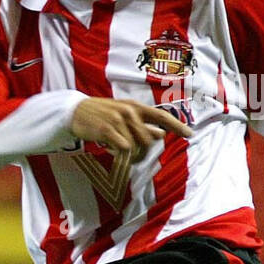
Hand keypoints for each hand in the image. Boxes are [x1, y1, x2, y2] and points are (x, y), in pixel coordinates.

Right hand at [71, 98, 192, 161]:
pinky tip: (110, 149)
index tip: (190, 135)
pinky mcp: (107, 130)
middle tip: (133, 156)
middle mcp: (129, 111)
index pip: (162, 116)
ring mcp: (118, 120)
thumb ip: (142, 124)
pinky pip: (123, 148)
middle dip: (143, 151)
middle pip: (149, 138)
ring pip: (136, 145)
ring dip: (130, 154)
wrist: (74, 112)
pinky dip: (120, 154)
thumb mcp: (123, 115)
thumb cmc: (101, 115)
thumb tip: (161, 134)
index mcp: (135, 106)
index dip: (177, 126)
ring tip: (118, 152)